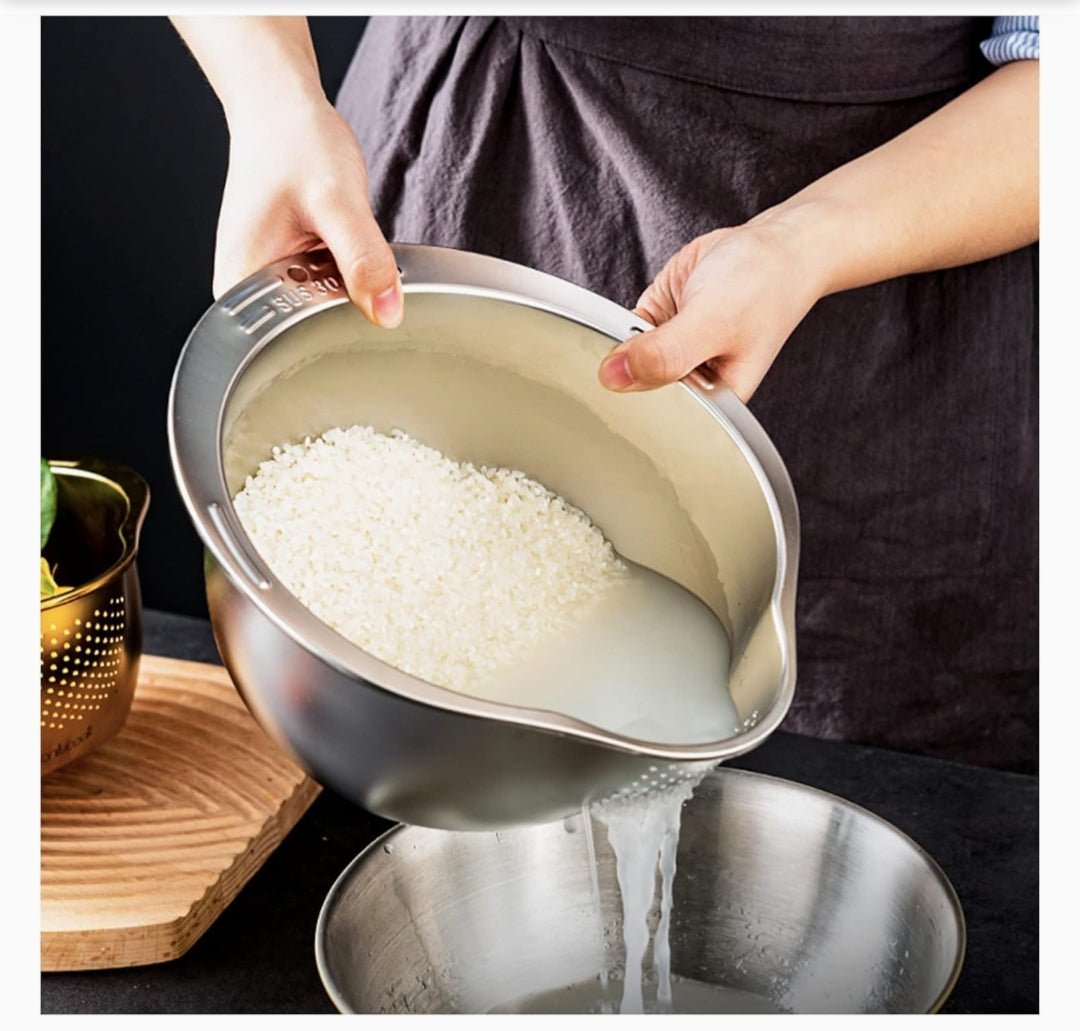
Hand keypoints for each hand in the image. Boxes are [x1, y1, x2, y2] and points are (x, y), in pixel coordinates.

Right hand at [214, 95, 402, 326]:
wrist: (283, 112)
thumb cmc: (293, 143)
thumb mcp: (335, 200)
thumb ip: (363, 257)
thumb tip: (386, 312)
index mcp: (242, 286)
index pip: (296, 342)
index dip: (342, 326)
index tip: (364, 295)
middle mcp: (250, 293)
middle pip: (315, 332)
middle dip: (350, 305)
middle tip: (353, 254)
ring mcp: (272, 284)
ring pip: (329, 313)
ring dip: (352, 289)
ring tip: (342, 244)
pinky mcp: (293, 275)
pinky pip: (333, 293)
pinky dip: (351, 276)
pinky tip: (346, 250)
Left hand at [597, 221, 822, 401]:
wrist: (775, 244)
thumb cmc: (764, 286)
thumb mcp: (713, 324)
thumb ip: (664, 354)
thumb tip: (614, 377)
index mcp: (715, 399)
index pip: (662, 418)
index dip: (633, 407)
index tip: (615, 388)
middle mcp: (691, 378)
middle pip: (639, 390)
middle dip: (623, 375)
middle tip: (620, 358)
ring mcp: (671, 349)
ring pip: (627, 361)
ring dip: (617, 348)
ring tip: (631, 338)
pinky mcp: (659, 321)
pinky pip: (624, 332)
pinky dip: (616, 327)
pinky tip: (621, 325)